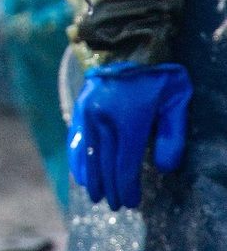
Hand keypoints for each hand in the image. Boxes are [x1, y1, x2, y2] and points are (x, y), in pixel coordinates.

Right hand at [67, 62, 191, 208]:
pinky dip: (78, 161)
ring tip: (97, 197)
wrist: (127, 44)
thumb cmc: (157, 77)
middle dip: (111, 188)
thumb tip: (164, 169)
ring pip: (87, 155)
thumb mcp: (176, 101)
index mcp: (127, 120)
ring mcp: (87, 114)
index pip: (124, 164)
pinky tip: (81, 176)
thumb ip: (172, 135)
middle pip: (105, 164)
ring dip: (93, 179)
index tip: (131, 203)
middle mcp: (103, 120)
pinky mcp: (79, 109)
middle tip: (116, 206)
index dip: (127, 187)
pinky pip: (75, 141)